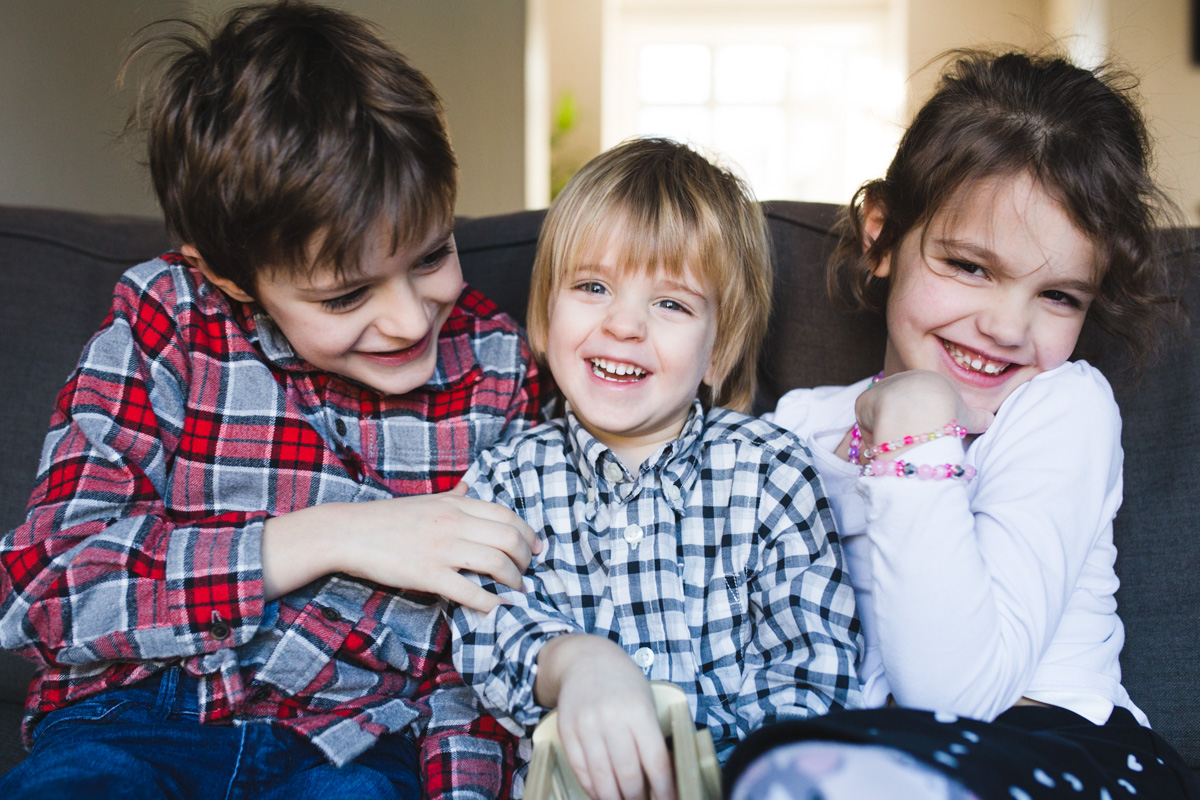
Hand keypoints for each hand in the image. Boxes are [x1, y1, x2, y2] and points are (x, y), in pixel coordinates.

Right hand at [262, 485, 540, 611]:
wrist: (347, 532)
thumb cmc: (387, 518)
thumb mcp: (425, 500)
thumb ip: (452, 496)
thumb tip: (469, 487)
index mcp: (455, 504)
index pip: (507, 516)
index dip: (529, 534)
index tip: (537, 549)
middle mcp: (454, 522)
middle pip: (509, 539)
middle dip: (526, 560)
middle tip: (526, 573)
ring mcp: (441, 548)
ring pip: (496, 563)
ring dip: (513, 581)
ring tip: (514, 591)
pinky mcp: (427, 575)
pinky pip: (469, 591)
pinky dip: (489, 603)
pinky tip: (494, 608)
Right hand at [536, 635, 675, 799]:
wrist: (585, 659)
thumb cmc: (623, 682)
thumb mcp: (646, 701)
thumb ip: (652, 737)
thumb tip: (660, 777)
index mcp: (638, 712)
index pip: (656, 762)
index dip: (664, 789)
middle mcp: (612, 719)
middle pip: (628, 775)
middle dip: (638, 798)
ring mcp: (586, 726)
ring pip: (602, 778)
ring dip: (614, 798)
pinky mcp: (567, 731)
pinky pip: (581, 769)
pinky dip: (592, 788)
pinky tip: (602, 794)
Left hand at [854, 370, 992, 456]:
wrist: (922, 410)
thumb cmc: (947, 413)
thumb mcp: (968, 415)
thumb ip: (978, 418)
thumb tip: (990, 420)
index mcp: (926, 380)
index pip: (921, 404)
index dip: (922, 424)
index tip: (925, 439)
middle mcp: (902, 379)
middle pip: (899, 413)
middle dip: (904, 433)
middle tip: (911, 449)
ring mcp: (881, 390)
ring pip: (882, 423)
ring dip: (889, 440)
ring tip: (900, 449)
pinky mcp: (864, 401)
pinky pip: (868, 427)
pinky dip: (876, 443)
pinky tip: (886, 447)